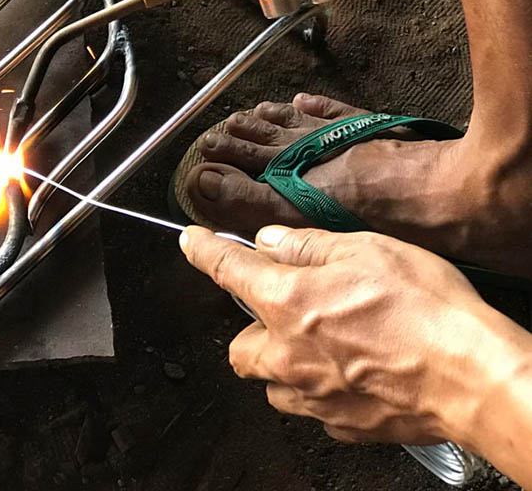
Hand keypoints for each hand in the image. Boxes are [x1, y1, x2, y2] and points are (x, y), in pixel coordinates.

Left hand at [179, 225, 505, 446]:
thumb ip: (307, 246)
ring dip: (281, 362)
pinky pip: (310, 407)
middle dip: (252, 326)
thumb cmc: (427, 309)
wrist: (475, 377)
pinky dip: (317, 389)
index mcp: (287, 302)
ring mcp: (312, 395)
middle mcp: (288, 354)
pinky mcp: (340, 424)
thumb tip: (270, 242)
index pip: (225, 270)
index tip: (191, 242)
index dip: (202, 251)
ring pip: (270, 382)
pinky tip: (350, 370)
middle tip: (284, 310)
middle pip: (237, 346)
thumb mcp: (365, 250)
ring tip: (320, 343)